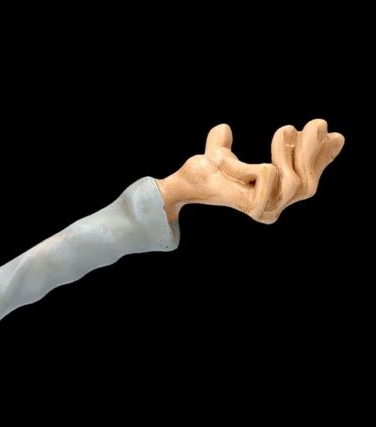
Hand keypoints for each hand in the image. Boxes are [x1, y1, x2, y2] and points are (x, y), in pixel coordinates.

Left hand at [156, 120, 344, 222]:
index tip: (331, 132)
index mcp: (278, 195)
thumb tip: (247, 127)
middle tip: (305, 124)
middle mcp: (275, 207)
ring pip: (294, 181)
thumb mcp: (231, 152)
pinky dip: (252, 160)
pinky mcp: (252, 209)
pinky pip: (268, 174)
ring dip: (287, 151)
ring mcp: (266, 211)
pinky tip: (234, 160)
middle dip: (312, 151)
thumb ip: (251, 142)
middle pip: (309, 186)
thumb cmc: (209, 170)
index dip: (324, 157)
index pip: (312, 180)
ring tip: (281, 133)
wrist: (187, 182)